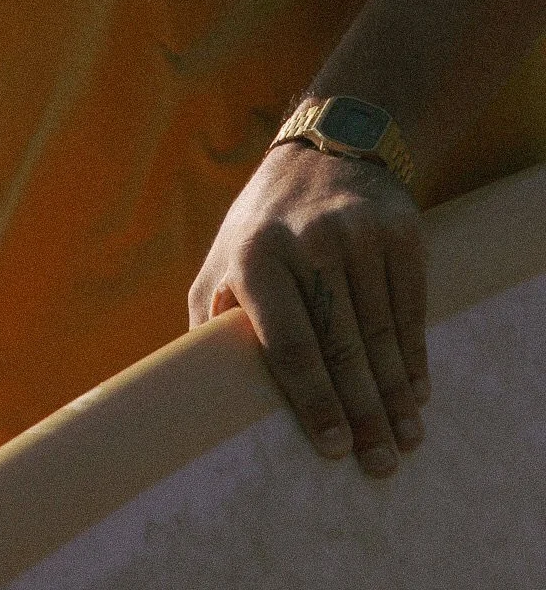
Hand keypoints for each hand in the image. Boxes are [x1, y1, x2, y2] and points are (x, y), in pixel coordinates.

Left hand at [189, 143, 429, 476]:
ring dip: (395, 394)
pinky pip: (410, 307)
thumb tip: (199, 391)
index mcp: (254, 257)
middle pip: (342, 347)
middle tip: (379, 464)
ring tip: (405, 438)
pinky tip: (416, 390)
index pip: (287, 344)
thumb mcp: (223, 259)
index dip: (312, 400)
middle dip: (364, 413)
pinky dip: (415, 355)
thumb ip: (210, 319)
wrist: (323, 151)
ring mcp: (357, 234)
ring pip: (381, 333)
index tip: (333, 447)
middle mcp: (307, 243)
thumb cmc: (263, 226)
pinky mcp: (397, 230)